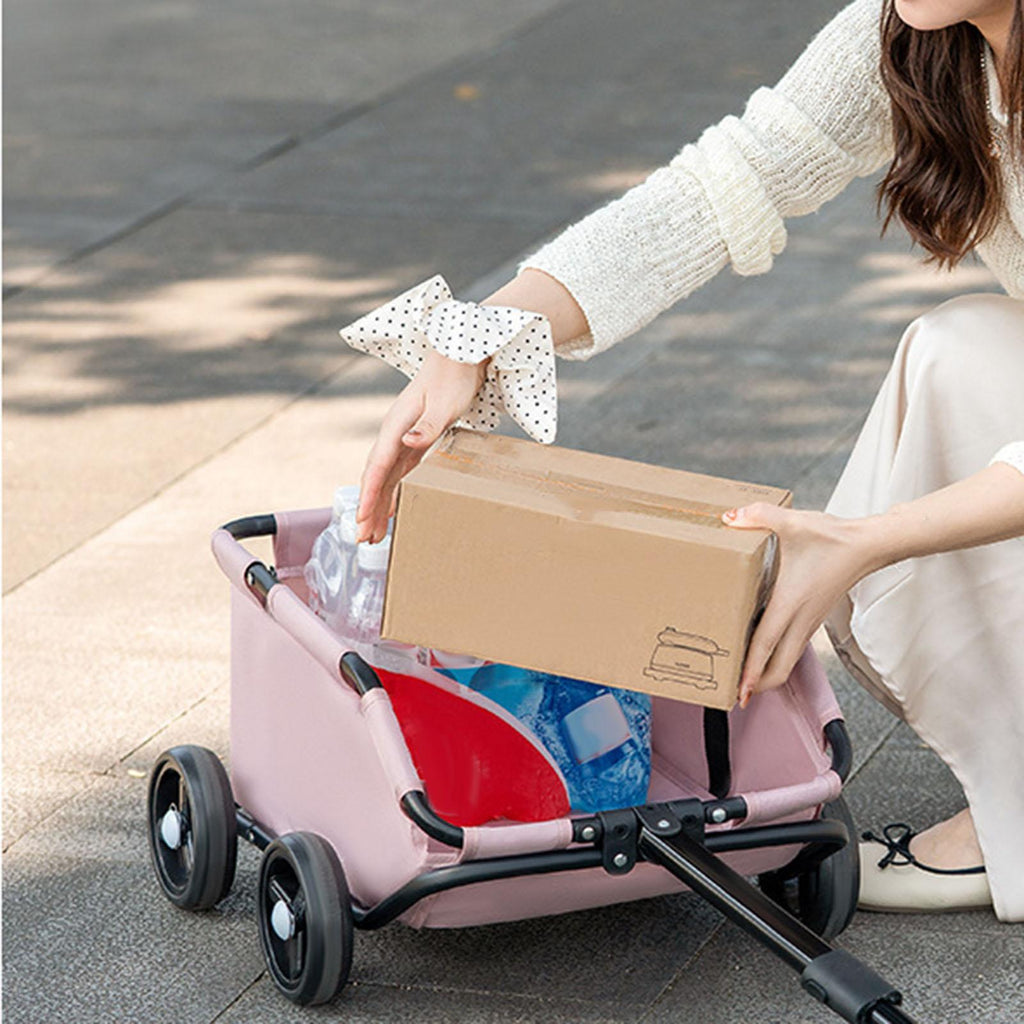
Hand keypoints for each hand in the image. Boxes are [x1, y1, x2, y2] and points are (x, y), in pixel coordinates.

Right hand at [356, 349, 487, 543]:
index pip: (378, 466)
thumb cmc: (454, 378)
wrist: (459, 356)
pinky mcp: (414, 441)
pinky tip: (392, 511)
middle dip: (367, 508)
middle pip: (376, 477)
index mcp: (397, 425)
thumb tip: (407, 442)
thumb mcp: (444, 403)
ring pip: (385, 478)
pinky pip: (398, 474)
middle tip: (362, 537)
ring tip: (372, 534)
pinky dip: (393, 493)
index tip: (361, 518)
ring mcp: (403, 438)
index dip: (368, 494)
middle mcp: (395, 434)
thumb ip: (428, 426)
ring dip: (377, 505)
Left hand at [722, 503, 881, 706]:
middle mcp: (801, 618)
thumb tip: (728, 517)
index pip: (766, 644)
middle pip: (781, 667)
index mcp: (790, 602)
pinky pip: (794, 647)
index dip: (751, 669)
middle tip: (736, 696)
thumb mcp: (792, 522)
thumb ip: (757, 516)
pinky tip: (763, 653)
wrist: (868, 545)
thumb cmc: (832, 537)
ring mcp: (809, 621)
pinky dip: (778, 658)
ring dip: (768, 674)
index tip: (739, 691)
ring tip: (745, 680)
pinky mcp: (814, 618)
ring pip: (789, 660)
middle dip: (758, 685)